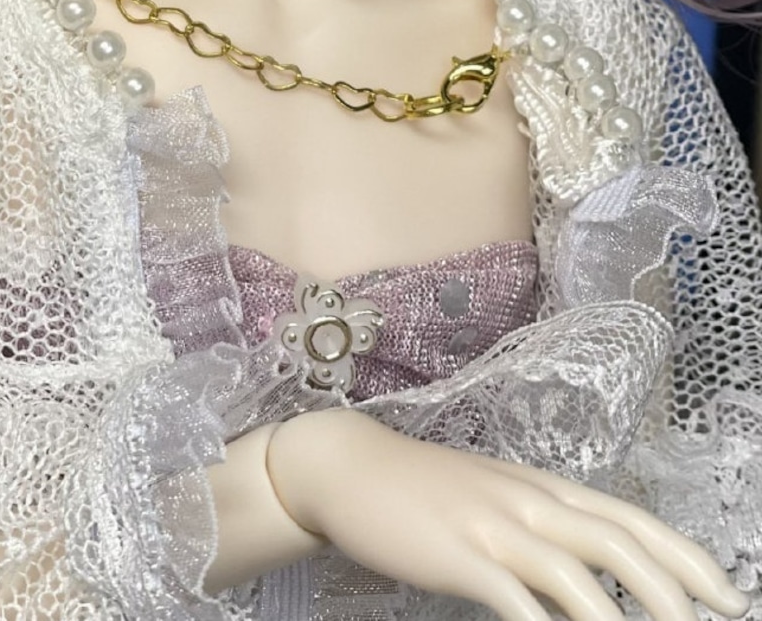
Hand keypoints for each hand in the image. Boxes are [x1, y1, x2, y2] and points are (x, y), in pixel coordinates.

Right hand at [265, 409, 747, 620]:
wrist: (348, 467)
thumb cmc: (425, 490)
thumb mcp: (495, 497)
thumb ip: (544, 527)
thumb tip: (596, 578)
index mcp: (542, 487)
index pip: (632, 518)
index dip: (686, 557)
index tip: (729, 596)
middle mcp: (528, 501)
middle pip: (618, 544)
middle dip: (674, 595)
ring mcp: (493, 528)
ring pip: (576, 577)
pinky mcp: (460, 557)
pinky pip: (516, 604)